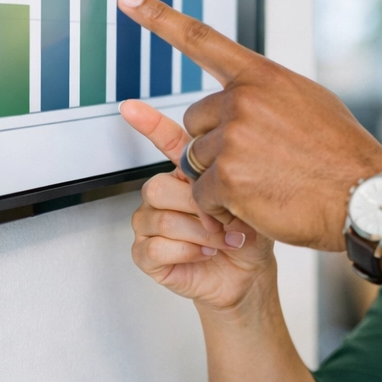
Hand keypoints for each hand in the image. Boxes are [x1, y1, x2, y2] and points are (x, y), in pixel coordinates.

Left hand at [116, 0, 381, 250]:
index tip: (130, 0)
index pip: (201, 40)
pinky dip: (224, 206)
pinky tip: (260, 203)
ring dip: (222, 178)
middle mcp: (244, 101)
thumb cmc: (343, 156)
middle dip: (216, 145)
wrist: (366, 197)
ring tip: (268, 183)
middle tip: (261, 162)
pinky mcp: (227, 178)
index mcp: (263, 77)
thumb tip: (240, 93)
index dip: (160, 18)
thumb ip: (269, 93)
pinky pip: (202, 193)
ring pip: (196, 160)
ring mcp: (234, 138)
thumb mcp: (311, 102)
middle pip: (195, 122)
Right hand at [119, 99, 274, 310]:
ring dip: (198, 232)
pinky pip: (155, 246)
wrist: (249, 274)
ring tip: (222, 240)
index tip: (130, 107)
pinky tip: (204, 252)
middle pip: (158, 186)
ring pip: (160, 217)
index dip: (147, 124)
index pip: (165, 141)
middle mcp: (165, 194)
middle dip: (197, 207)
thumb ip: (230, 184)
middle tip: (225, 222)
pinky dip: (187, 251)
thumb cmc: (250, 236)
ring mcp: (152, 223)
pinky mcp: (147, 253)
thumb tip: (213, 181)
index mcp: (189, 175)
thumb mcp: (250, 202)